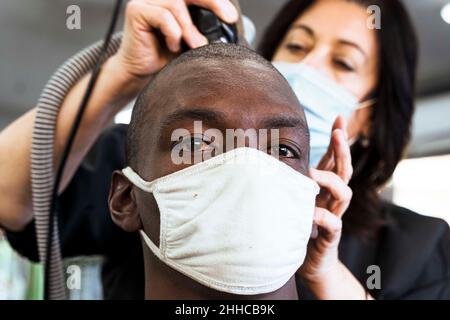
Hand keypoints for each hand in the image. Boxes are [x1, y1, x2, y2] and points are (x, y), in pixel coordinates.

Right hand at [113, 0, 238, 79]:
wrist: (141, 74)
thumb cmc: (164, 57)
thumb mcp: (190, 40)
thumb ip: (203, 28)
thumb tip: (227, 24)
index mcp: (172, 0)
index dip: (215, 0)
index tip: (231, 16)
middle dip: (212, 2)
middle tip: (228, 18)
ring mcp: (146, 1)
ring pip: (177, 4)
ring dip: (189, 28)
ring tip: (194, 45)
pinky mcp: (136, 11)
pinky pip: (163, 16)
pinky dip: (173, 33)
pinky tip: (172, 46)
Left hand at [299, 116, 354, 293]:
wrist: (309, 262)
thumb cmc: (299, 226)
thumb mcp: (294, 198)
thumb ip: (292, 180)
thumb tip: (271, 156)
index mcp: (324, 188)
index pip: (335, 159)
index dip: (338, 140)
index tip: (339, 118)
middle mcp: (332, 199)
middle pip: (344, 170)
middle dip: (342, 150)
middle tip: (338, 132)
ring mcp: (334, 216)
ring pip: (344, 193)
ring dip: (330, 180)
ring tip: (312, 174)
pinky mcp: (331, 236)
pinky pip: (332, 223)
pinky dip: (322, 216)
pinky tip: (309, 212)